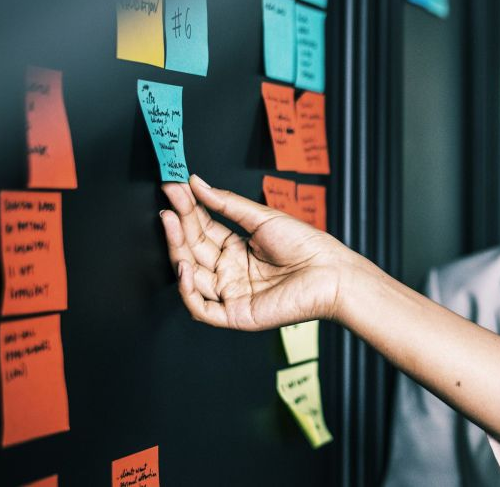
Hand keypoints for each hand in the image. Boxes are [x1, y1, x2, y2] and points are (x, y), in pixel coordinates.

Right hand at [160, 175, 352, 330]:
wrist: (331, 272)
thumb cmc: (307, 246)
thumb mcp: (262, 218)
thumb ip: (227, 204)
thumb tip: (198, 184)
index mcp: (238, 250)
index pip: (203, 230)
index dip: (187, 210)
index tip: (173, 188)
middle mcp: (231, 272)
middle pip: (193, 251)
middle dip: (178, 227)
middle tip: (168, 204)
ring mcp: (232, 294)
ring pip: (191, 277)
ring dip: (177, 251)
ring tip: (172, 224)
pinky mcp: (236, 315)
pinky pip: (201, 308)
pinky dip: (187, 290)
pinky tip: (184, 266)